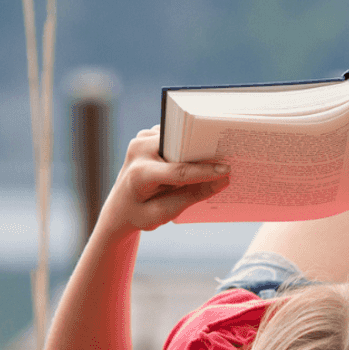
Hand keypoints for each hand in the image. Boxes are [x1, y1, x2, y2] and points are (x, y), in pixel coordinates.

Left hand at [100, 125, 229, 235]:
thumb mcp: (165, 213)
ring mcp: (142, 139)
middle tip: (231, 154)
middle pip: (180, 147)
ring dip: (198, 146)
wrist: (118, 207)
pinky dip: (189, 145)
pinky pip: (175, 136)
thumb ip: (192, 196)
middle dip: (205, 151)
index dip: (204, 171)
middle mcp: (138, 149)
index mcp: (139, 174)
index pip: (178, 170)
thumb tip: (223, 180)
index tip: (227, 170)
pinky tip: (205, 153)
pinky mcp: (149, 135)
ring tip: (221, 153)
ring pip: (179, 138)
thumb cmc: (140, 214)